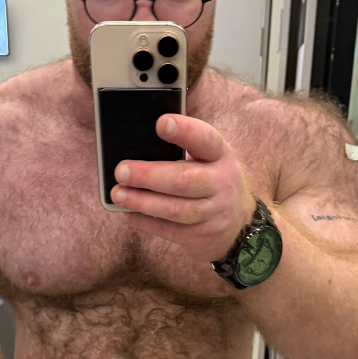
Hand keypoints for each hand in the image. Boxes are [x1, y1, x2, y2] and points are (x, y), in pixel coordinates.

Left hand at [110, 114, 255, 261]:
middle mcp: (221, 183)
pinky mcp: (202, 235)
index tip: (161, 123)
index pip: (205, 139)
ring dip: (143, 201)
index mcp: (220, 155)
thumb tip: (137, 146)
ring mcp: (214, 212)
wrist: (239, 224)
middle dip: (150, 175)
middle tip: (122, 171)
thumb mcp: (210, 160)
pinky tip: (128, 214)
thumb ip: (183, 150)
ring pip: (175, 209)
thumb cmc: (213, 181)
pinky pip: (170, 230)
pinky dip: (146, 222)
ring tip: (118, 194)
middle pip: (184, 180)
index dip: (185, 131)